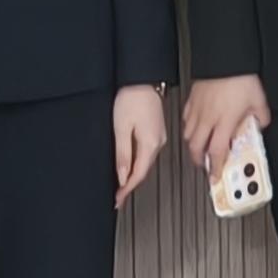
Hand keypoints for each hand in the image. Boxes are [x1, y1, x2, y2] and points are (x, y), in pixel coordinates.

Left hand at [113, 84, 168, 205]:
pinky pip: (147, 152)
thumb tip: (122, 175)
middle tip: (118, 196)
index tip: (118, 198)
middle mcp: (158, 142)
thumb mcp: (121, 128)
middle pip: (143, 170)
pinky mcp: (156, 130)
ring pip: (146, 162)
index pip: (139, 174)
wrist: (141, 79)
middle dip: (129, 184)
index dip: (127, 189)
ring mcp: (159, 136)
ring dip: (134, 173)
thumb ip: (123, 154)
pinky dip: (138, 161)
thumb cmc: (131, 98)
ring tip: (121, 184)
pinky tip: (130, 163)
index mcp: (151, 143)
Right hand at [182, 74, 270, 176]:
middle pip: (195, 147)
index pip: (217, 152)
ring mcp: (197, 108)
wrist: (225, 57)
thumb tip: (261, 124)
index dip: (215, 168)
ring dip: (193, 145)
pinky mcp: (191, 99)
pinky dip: (189, 127)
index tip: (214, 176)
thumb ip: (260, 117)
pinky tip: (196, 126)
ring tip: (200, 148)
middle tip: (205, 165)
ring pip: (187, 134)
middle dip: (198, 160)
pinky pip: (185, 119)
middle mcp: (208, 118)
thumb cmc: (240, 76)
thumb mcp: (259, 100)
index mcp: (225, 121)